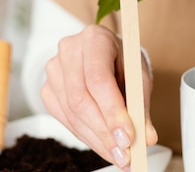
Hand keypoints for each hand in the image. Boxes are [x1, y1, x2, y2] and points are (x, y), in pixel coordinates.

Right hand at [41, 24, 157, 170]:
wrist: (105, 54)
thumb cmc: (123, 61)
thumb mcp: (139, 76)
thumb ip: (142, 105)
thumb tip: (147, 137)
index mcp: (95, 39)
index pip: (98, 79)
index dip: (112, 111)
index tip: (127, 137)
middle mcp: (69, 51)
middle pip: (81, 99)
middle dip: (104, 132)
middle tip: (124, 154)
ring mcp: (54, 70)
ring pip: (72, 114)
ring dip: (97, 140)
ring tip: (119, 155)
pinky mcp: (48, 89)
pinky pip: (65, 119)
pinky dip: (87, 137)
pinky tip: (104, 146)